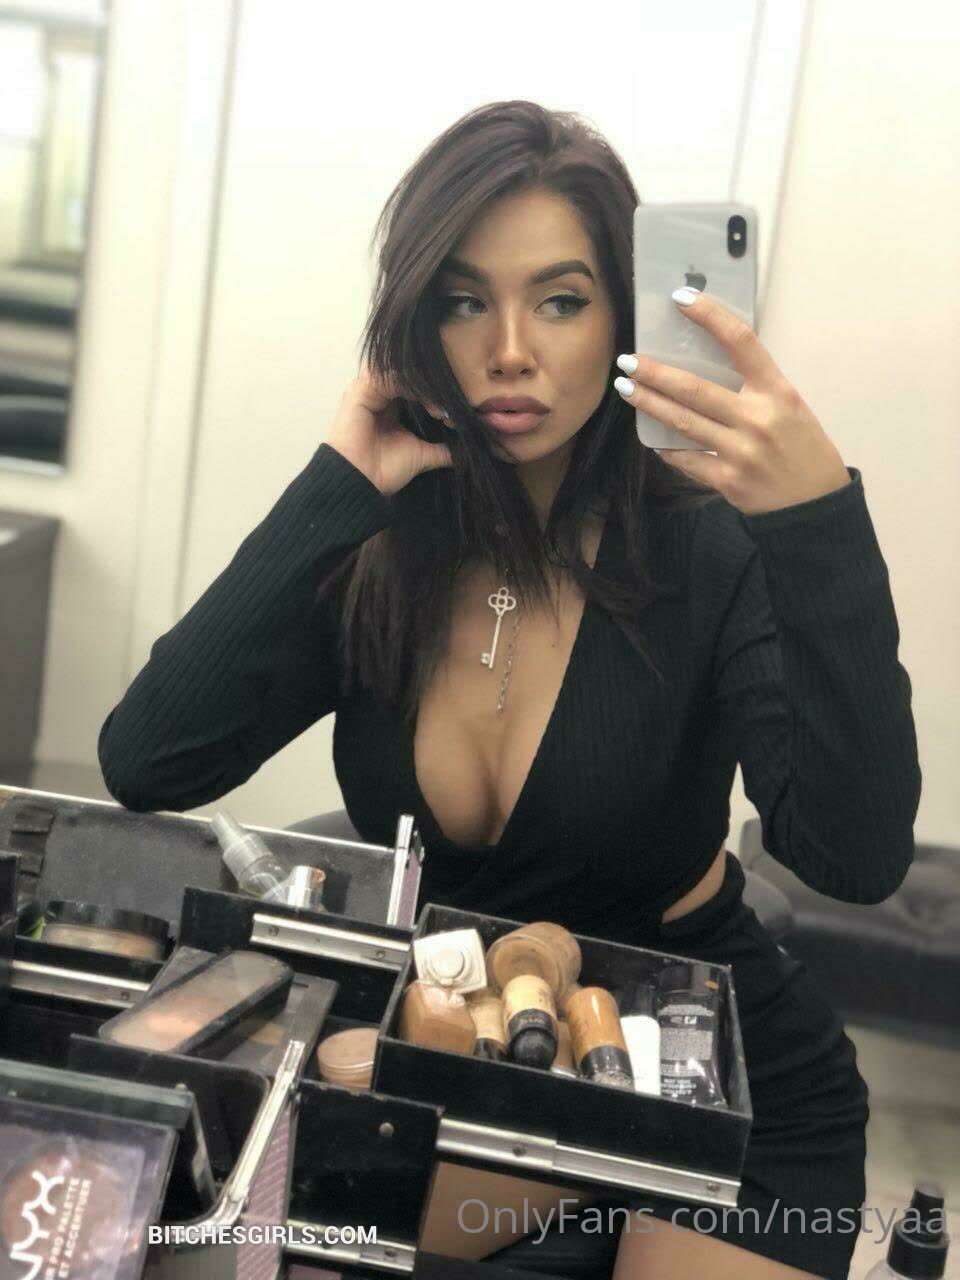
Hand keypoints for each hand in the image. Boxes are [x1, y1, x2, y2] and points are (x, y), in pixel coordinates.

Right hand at [325, 362, 452, 496]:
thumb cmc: (385, 469)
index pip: (420, 385)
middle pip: (413, 376)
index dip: (440, 394)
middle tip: (453, 408)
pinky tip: (427, 403)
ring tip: (441, 408)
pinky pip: (389, 377)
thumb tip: (470, 449)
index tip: (459, 412)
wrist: (360, 482)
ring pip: (404, 374)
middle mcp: (381, 392)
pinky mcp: (361, 389)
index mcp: (393, 403)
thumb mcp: (423, 454)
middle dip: (436, 389)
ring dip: (426, 388)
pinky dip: (411, 386)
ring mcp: (370, 388)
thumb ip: (444, 448)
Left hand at [614, 290, 851, 515]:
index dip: (709, 316)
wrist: (815, 504)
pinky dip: (668, 448)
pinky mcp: (728, 480)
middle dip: (655, 373)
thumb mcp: (790, 407)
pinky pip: (687, 459)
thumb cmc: (803, 449)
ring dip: (649, 404)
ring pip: (683, 422)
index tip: (681, 299)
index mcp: (778, 392)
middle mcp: (758, 418)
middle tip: (628, 360)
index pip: (741, 342)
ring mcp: (741, 451)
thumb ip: (755, 388)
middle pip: (695, 388)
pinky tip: (653, 438)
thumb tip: (709, 364)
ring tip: (626, 389)